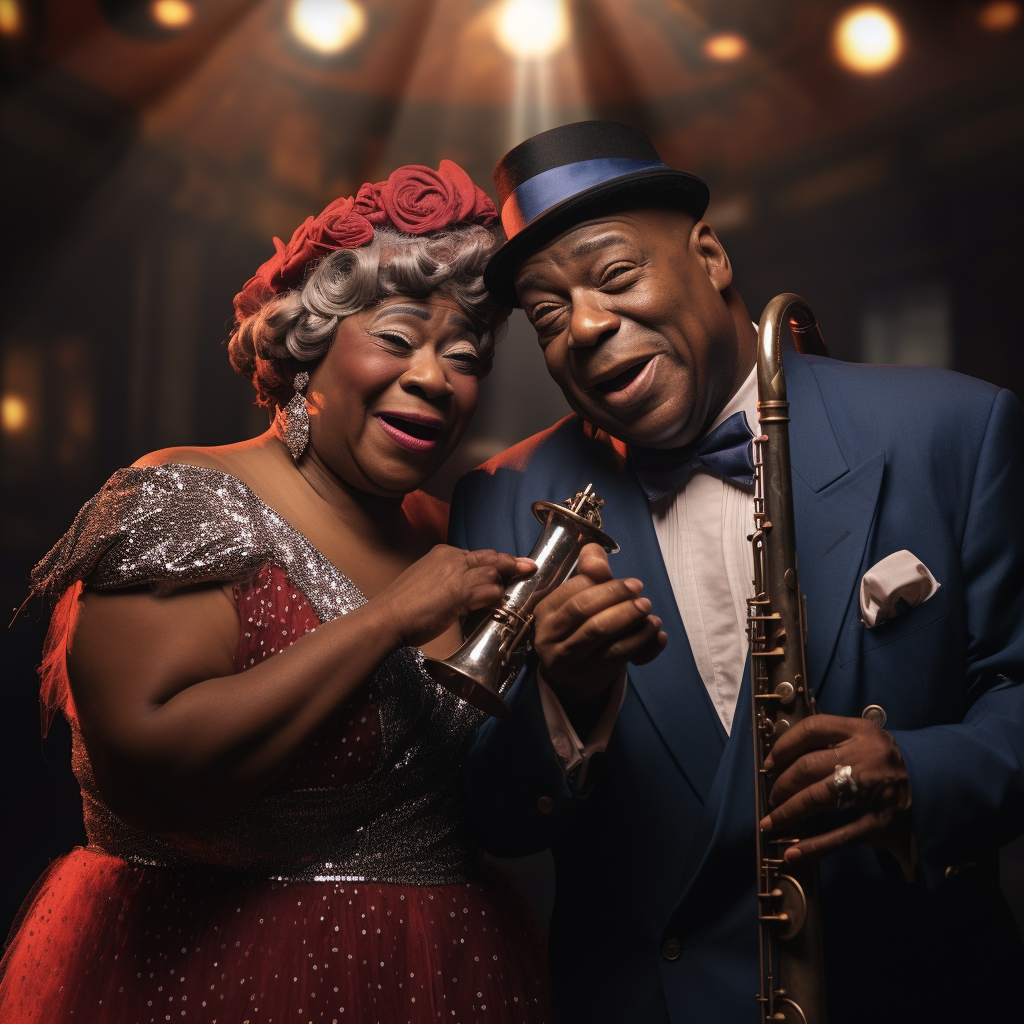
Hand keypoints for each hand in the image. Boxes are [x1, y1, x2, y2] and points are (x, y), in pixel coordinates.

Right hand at [376, 545, 533, 647]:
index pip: (477, 554)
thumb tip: (461, 589)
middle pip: (491, 558)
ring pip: (493, 574)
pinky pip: (489, 592)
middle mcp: (452, 558)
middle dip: (512, 563)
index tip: (508, 564)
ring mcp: (458, 575)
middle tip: (529, 566)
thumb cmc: (402, 604)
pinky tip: (502, 602)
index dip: (495, 560)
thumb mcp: (425, 581)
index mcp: (443, 553)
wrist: (388, 616)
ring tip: (518, 588)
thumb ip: (446, 580)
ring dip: (505, 583)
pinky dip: (498, 597)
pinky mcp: (461, 593)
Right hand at [533, 543, 666, 706]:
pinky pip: (617, 656)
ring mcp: (567, 658)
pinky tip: (655, 634)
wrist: (571, 678)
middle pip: (583, 609)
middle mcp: (549, 634)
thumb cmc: (577, 630)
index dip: (605, 583)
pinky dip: (640, 642)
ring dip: (629, 618)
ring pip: (598, 632)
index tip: (632, 583)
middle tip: (641, 594)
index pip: (574, 589)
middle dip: (616, 597)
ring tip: (649, 612)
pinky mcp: (587, 676)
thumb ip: (589, 573)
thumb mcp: (579, 601)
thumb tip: (594, 551)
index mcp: (545, 610)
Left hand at [760, 713, 911, 862]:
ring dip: (787, 813)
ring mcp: (872, 791)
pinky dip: (813, 847)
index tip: (770, 762)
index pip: (812, 729)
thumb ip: (830, 740)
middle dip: (782, 784)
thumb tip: (782, 756)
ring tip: (770, 823)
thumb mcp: (863, 739)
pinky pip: (839, 837)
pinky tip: (792, 853)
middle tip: (772, 797)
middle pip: (808, 766)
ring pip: (817, 799)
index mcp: (859, 732)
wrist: (932, 786)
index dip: (784, 745)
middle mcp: (865, 758)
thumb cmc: (882, 762)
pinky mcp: (878, 823)